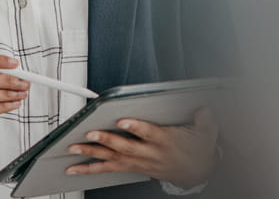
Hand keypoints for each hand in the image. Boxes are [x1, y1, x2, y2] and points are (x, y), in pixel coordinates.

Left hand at [64, 107, 218, 188]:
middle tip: (89, 134)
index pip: (148, 133)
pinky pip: (109, 169)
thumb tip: (204, 107)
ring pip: (112, 159)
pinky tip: (74, 169)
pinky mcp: (132, 167)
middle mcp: (149, 153)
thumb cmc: (196, 149)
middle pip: (125, 147)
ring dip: (91, 155)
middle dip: (105, 140)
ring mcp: (139, 162)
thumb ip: (204, 119)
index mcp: (165, 140)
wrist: (196, 172)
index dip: (135, 127)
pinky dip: (90, 169)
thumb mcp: (206, 132)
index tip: (122, 121)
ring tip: (73, 150)